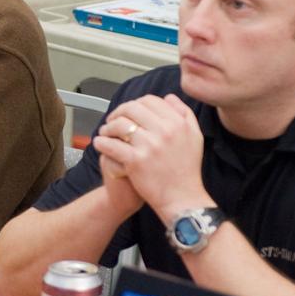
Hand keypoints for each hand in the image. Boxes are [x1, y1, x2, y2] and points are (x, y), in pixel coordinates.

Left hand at [91, 94, 207, 218]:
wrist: (182, 198)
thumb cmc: (187, 169)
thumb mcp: (194, 136)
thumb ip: (184, 113)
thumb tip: (168, 97)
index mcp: (177, 122)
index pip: (150, 101)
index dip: (135, 104)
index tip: (128, 112)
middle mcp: (164, 131)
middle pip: (132, 109)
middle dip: (118, 112)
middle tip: (112, 120)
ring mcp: (149, 145)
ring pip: (119, 125)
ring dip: (108, 127)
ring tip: (105, 133)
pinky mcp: (135, 161)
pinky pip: (112, 145)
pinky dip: (102, 142)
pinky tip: (100, 144)